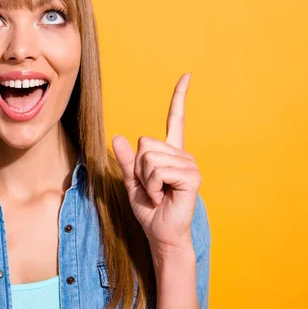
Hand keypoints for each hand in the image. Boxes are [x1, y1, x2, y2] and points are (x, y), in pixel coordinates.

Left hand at [112, 73, 200, 253]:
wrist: (160, 233)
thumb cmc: (149, 208)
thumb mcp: (132, 181)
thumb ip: (127, 160)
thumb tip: (118, 136)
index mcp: (170, 153)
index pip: (175, 119)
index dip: (179, 97)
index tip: (187, 75)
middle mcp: (182, 154)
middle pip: (145, 143)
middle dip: (139, 167)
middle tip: (151, 187)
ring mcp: (189, 165)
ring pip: (149, 158)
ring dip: (145, 180)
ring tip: (157, 193)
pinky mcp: (191, 177)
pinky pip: (158, 170)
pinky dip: (153, 186)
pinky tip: (163, 196)